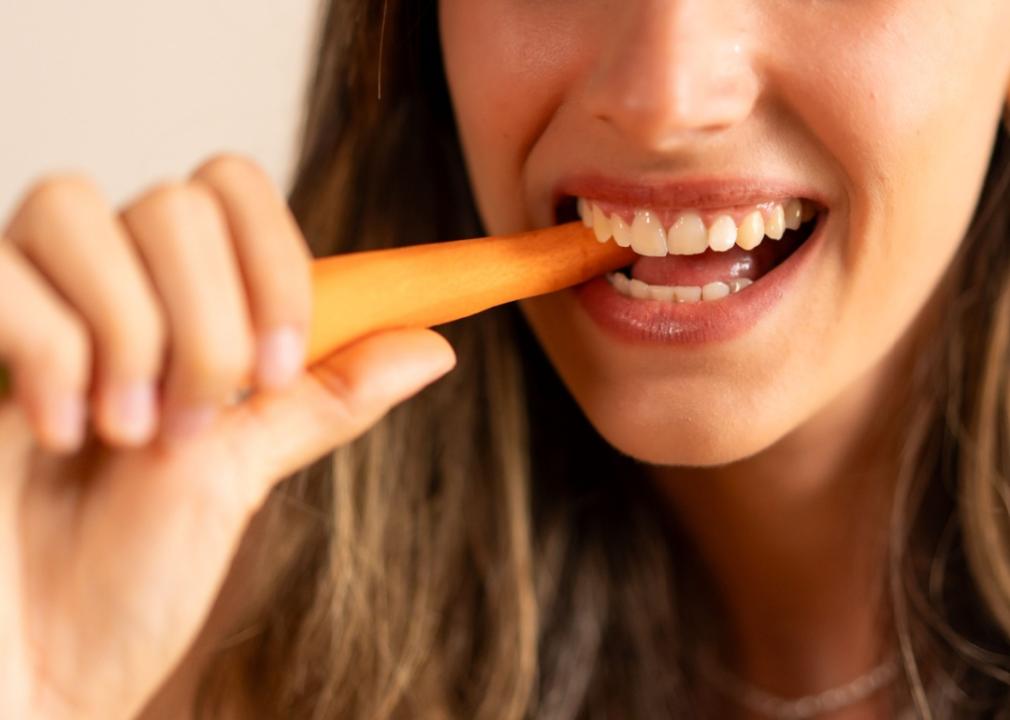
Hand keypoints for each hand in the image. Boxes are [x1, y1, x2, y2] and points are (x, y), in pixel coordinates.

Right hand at [0, 155, 455, 719]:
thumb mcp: (248, 469)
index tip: (278, 369)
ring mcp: (19, 303)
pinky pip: (1, 275)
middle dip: (208, 325)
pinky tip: (56, 432)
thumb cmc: (131, 575)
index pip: (230, 188)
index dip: (272, 264)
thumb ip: (327, 394)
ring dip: (130, 334)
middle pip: (173, 202)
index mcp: (175, 305)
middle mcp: (98, 286)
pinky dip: (51, 356)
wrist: (40, 663)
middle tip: (191, 423)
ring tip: (123, 432)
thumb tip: (435, 346)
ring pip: (77, 208)